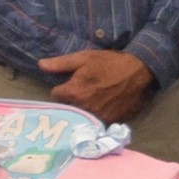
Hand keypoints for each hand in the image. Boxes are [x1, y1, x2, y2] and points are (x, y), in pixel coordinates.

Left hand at [39, 48, 155, 126]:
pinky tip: (103, 105)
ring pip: (81, 116)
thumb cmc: (109, 62)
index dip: (62, 88)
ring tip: (93, 99)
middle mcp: (83, 108)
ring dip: (83, 109)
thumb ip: (61, 64)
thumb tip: (40, 65)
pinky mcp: (109, 121)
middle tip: (83, 91)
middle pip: (68, 108)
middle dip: (72, 100)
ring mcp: (97, 116)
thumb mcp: (84, 57)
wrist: (138, 71)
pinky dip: (97, 115)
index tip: (70, 83)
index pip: (56, 95)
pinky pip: (96, 121)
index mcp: (74, 92)